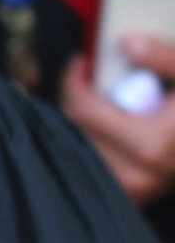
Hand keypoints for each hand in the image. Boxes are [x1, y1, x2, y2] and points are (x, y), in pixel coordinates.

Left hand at [61, 36, 174, 203]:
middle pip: (76, 128)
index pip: (83, 109)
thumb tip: (128, 43)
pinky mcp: (132, 198)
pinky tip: (116, 126)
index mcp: (150, 147)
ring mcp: (131, 193)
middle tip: (93, 76)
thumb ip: (166, 59)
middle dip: (79, 97)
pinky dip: (97, 141)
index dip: (76, 79)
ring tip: (108, 100)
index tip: (83, 61)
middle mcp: (135, 177)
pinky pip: (92, 165)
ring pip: (80, 146)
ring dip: (86, 120)